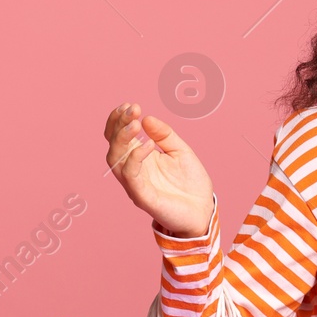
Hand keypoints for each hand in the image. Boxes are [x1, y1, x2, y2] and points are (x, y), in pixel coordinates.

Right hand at [103, 102, 214, 237]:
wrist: (203, 211)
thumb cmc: (190, 184)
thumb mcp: (180, 151)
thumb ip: (165, 135)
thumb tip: (147, 118)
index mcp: (139, 158)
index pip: (118, 137)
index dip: (119, 120)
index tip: (131, 105)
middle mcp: (133, 171)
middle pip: (113, 145)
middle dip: (119, 124)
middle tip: (133, 108)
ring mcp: (135, 184)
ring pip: (115, 160)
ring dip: (122, 139)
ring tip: (135, 123)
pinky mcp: (143, 197)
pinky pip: (131, 176)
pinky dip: (136, 158)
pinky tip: (149, 145)